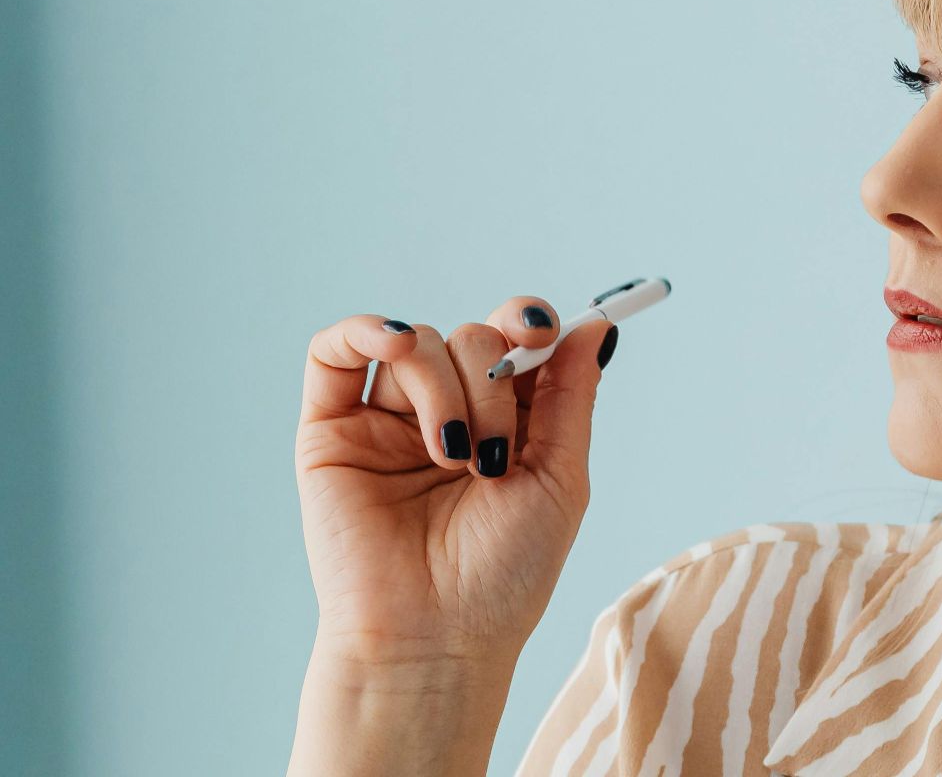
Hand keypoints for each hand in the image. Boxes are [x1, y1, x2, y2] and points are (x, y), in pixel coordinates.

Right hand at [293, 297, 616, 670]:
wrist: (435, 637)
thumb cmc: (504, 574)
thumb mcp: (561, 477)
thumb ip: (572, 396)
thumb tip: (596, 326)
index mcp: (505, 420)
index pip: (514, 340)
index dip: (528, 321)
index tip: (540, 332)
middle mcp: (446, 412)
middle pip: (471, 338)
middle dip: (491, 382)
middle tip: (496, 452)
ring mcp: (386, 420)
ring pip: (417, 344)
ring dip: (447, 388)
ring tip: (455, 458)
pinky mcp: (330, 431)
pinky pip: (335, 352)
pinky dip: (366, 331)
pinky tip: (395, 345)